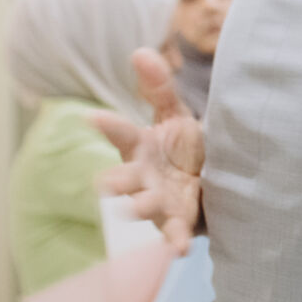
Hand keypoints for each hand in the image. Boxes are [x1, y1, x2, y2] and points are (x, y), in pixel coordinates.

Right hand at [89, 48, 205, 253]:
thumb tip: (140, 52)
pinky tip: (179, 250)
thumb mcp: (174, 114)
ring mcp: (158, 200)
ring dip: (140, 207)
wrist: (211, 179)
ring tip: (135, 207)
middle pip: (124, 177)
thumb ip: (159, 87)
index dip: (107, 125)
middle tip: (104, 184)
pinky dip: (175, 241)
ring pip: (145, 205)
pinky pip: (175, 233)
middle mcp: (142, 176)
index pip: (121, 133)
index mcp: (139, 147)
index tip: (91, 117)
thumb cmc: (183, 147)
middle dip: (114, 181)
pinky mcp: (178, 220)